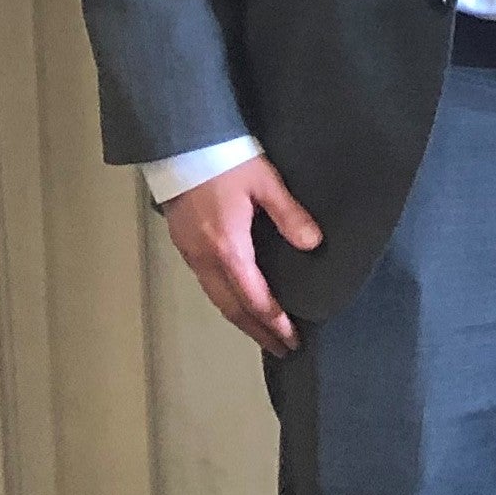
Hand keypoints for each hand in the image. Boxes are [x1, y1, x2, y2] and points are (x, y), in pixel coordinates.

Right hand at [163, 156, 320, 355]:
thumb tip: (313, 244)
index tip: (292, 339)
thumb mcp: (266, 183)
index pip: (254, 298)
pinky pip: (207, 285)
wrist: (183, 145)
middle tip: (281, 349)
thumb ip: (290, 215)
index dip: (274, 321)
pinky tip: (239, 302)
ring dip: (241, 320)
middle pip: (232, 308)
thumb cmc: (227, 161)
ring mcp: (190, 255)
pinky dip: (226, 302)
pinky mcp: (184, 246)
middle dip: (258, 332)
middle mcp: (205, 259)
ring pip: (216, 299)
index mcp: (228, 248)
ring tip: (263, 333)